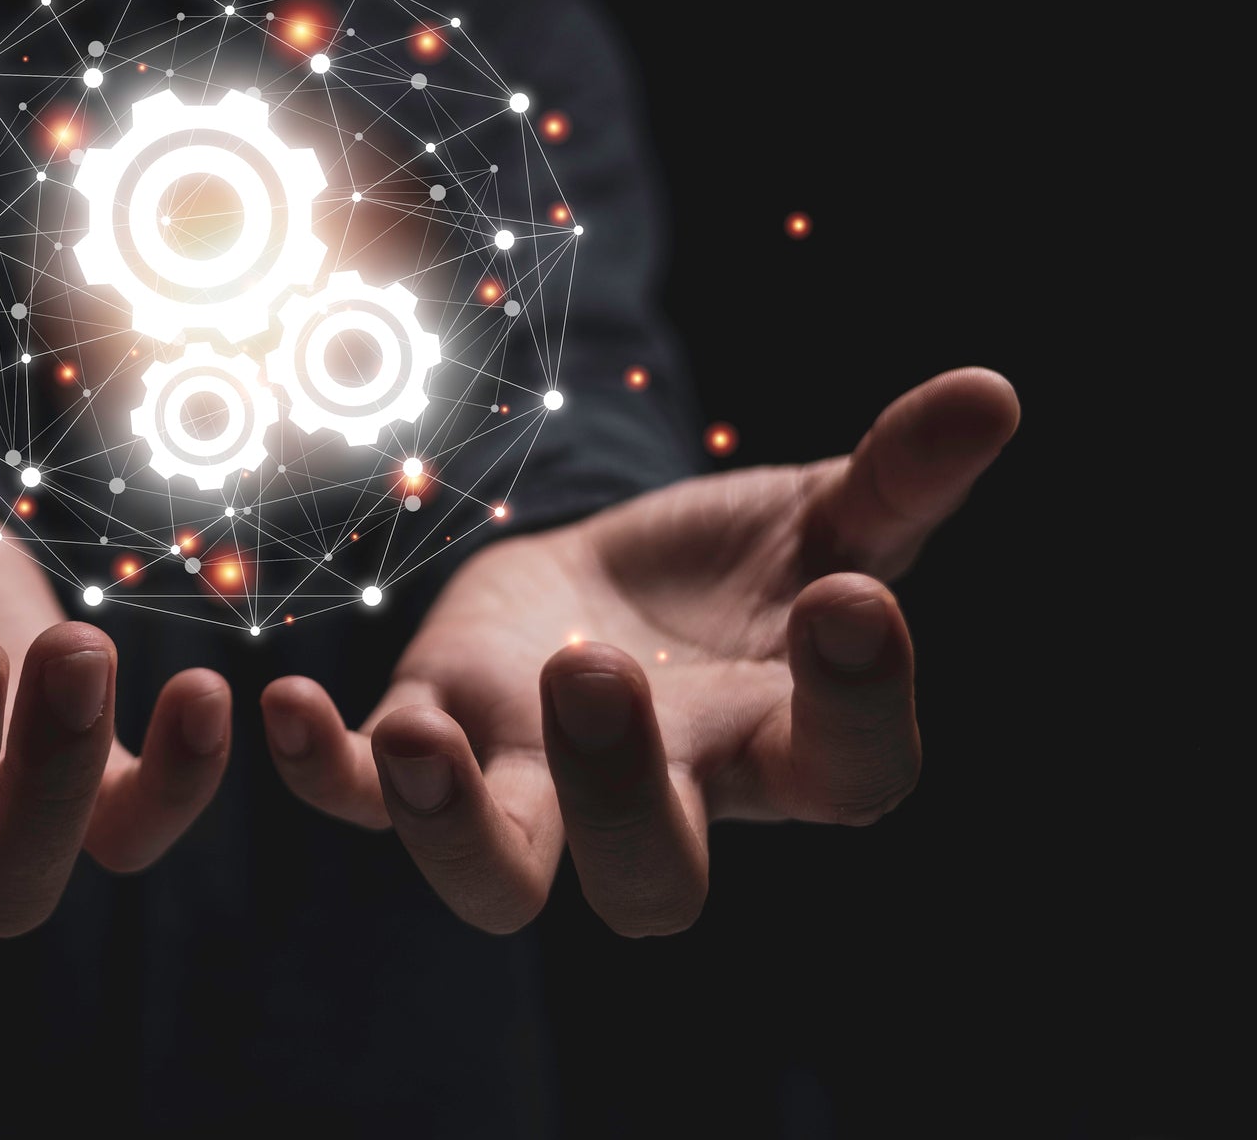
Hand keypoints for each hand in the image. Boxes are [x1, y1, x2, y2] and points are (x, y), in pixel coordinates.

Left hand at [258, 368, 1017, 934]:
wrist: (600, 578)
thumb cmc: (725, 571)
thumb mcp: (818, 515)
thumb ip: (895, 478)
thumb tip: (990, 393)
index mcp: (774, 740)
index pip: (845, 772)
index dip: (862, 706)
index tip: (853, 600)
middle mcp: (654, 794)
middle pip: (651, 877)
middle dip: (620, 796)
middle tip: (596, 675)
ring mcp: (531, 785)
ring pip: (501, 880)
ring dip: (457, 828)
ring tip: (424, 739)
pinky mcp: (431, 742)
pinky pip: (363, 801)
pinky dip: (324, 771)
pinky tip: (282, 706)